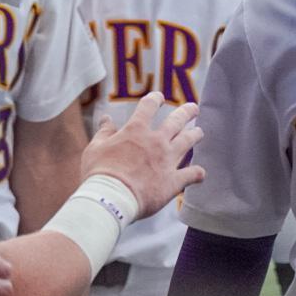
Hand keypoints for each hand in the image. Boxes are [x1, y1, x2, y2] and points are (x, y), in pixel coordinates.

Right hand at [81, 91, 204, 217]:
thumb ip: (104, 132)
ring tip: (199, 132)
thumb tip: (106, 119)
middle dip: (186, 112)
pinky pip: (192, 174)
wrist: (112, 198)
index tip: (159, 97)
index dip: (154, 99)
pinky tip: (200, 173)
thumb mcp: (95, 148)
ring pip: (187, 142)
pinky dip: (197, 173)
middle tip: (194, 108)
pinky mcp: (173, 181)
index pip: (148, 107)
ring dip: (195, 135)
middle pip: (176, 121)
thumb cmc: (99, 173)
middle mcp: (156, 141)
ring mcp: (167, 160)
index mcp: (136, 131)